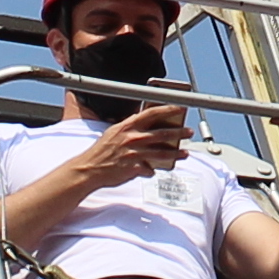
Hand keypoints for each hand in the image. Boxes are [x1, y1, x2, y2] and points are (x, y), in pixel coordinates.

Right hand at [77, 104, 192, 185]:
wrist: (89, 169)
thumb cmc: (101, 151)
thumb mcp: (114, 133)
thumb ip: (130, 128)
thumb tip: (144, 124)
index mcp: (127, 126)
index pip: (152, 113)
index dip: (168, 109)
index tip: (179, 107)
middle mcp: (133, 138)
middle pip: (162, 133)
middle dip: (179, 132)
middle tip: (189, 131)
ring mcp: (135, 154)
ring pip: (162, 153)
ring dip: (176, 153)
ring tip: (185, 153)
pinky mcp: (135, 169)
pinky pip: (149, 169)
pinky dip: (152, 170)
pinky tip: (154, 171)